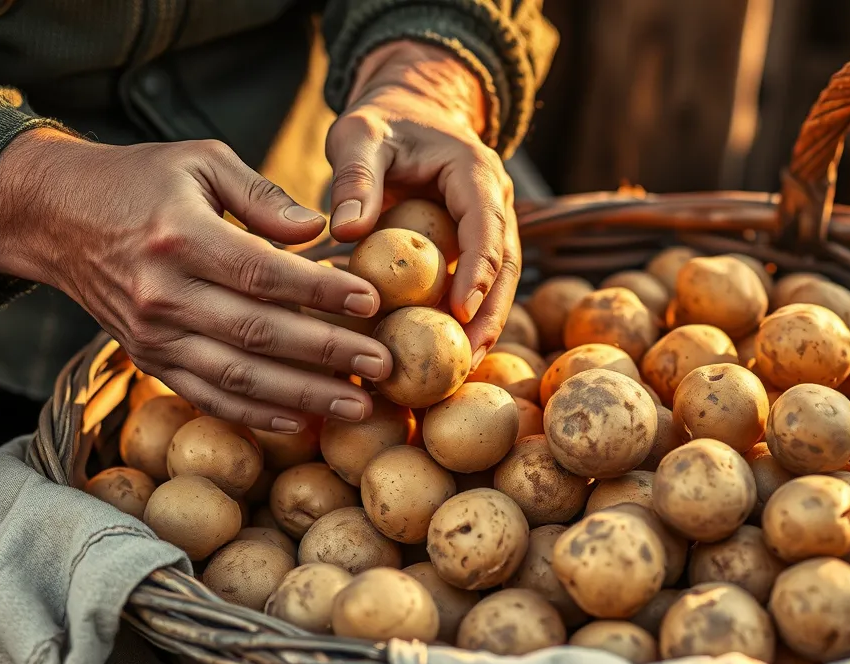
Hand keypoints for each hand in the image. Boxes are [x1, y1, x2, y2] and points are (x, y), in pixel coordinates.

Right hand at [0, 128, 391, 433]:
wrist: (53, 217)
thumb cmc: (139, 180)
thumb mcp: (200, 160)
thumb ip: (262, 195)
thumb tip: (318, 230)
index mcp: (179, 236)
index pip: (263, 273)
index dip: (321, 292)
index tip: (372, 302)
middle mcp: (162, 293)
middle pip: (258, 333)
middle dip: (328, 354)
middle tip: (383, 365)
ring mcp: (153, 334)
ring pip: (237, 377)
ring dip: (303, 396)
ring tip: (358, 406)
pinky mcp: (148, 359)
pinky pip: (206, 396)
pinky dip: (254, 415)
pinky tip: (300, 422)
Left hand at [326, 41, 519, 368]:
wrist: (409, 111)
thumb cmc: (381, 122)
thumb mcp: (359, 135)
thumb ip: (355, 177)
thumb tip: (343, 231)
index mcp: (475, 172)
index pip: (486, 226)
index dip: (478, 271)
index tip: (461, 312)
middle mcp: (495, 200)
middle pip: (506, 264)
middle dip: (493, 312)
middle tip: (470, 356)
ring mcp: (491, 223)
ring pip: (501, 279)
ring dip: (487, 322)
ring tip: (465, 367)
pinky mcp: (476, 243)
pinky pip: (479, 282)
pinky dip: (469, 316)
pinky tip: (449, 352)